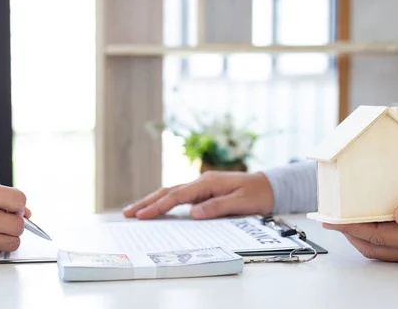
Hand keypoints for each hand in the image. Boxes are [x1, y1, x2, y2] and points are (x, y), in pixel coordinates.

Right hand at [122, 171, 274, 219]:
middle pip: (168, 191)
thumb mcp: (241, 203)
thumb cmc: (257, 195)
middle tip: (127, 212)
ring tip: (134, 210)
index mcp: (207, 183)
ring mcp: (201, 186)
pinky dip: (164, 202)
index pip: (177, 196)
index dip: (158, 206)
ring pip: (171, 192)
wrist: (270, 186)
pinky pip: (179, 196)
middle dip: (147, 202)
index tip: (142, 214)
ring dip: (152, 201)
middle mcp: (201, 182)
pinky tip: (155, 208)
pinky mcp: (203, 191)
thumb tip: (192, 214)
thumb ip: (217, 207)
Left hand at [324, 200, 397, 263]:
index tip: (332, 220)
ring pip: (382, 250)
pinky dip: (378, 237)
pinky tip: (378, 224)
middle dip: (348, 234)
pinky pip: (394, 248)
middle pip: (373, 246)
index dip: (350, 227)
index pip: (375, 236)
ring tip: (348, 221)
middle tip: (332, 221)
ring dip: (361, 237)